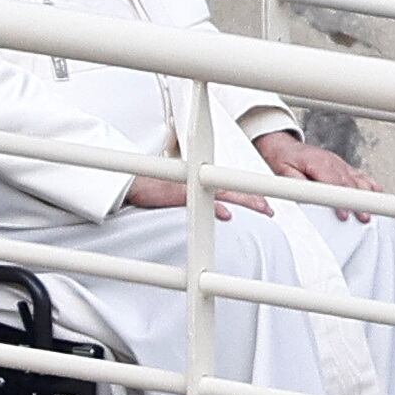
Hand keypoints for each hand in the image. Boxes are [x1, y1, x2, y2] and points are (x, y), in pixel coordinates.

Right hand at [125, 175, 270, 221]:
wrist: (125, 184)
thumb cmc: (148, 188)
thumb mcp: (178, 195)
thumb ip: (201, 202)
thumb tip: (226, 214)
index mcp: (197, 180)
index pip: (228, 187)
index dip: (248, 196)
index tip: (263, 205)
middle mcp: (195, 181)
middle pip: (231, 189)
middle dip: (254, 199)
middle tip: (270, 210)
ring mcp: (187, 188)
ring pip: (222, 192)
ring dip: (244, 201)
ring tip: (261, 208)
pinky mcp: (175, 195)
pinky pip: (198, 202)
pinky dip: (215, 208)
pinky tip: (227, 214)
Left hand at [253, 130, 381, 221]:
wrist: (283, 145)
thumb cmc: (282, 157)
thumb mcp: (282, 170)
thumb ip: (295, 183)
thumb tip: (306, 196)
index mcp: (317, 163)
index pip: (333, 184)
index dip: (339, 201)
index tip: (344, 214)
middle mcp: (331, 161)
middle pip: (349, 184)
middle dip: (357, 202)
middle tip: (364, 217)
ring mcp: (338, 162)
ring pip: (357, 179)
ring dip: (365, 195)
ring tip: (372, 209)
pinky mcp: (340, 164)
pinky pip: (358, 173)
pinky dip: (368, 182)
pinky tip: (376, 190)